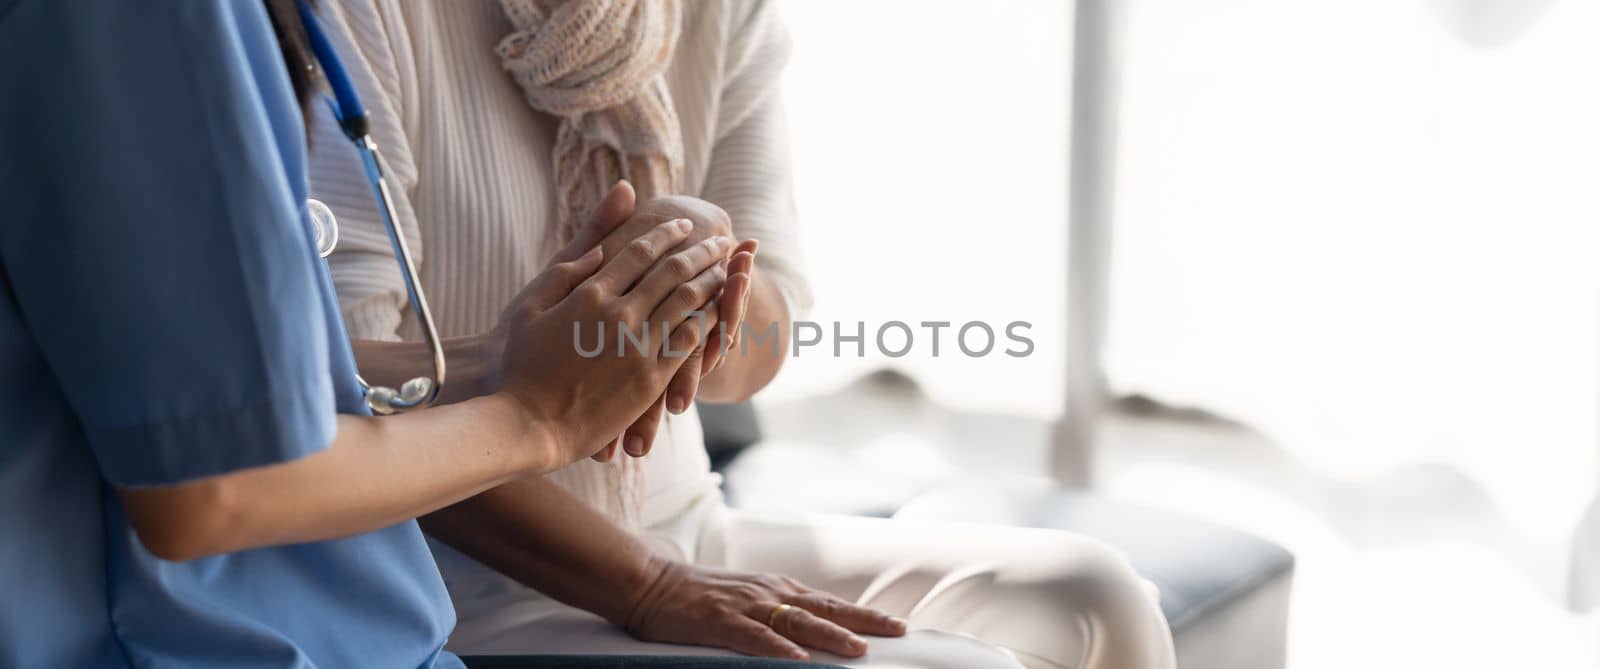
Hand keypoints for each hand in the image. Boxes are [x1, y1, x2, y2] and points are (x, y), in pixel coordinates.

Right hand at [495, 190, 733, 466]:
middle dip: (700, 251)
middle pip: (672, 271)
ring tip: (728, 268)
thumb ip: (566, 272)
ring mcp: (639, 346)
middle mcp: (620, 313)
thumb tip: (601, 248)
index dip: (665, 233)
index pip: (639, 251)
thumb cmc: (519, 365)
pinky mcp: (651, 378)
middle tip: (719, 239)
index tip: (684, 224)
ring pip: (688, 301)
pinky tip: (723, 310)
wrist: (528, 423)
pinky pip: (690, 341)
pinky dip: (711, 319)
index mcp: (590, 292)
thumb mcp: (530, 307)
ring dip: (712, 279)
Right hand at [624, 561, 906, 660]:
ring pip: (796, 622)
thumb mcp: (744, 597)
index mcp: (776, 588)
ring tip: (859, 650)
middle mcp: (768, 593)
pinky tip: (798, 660)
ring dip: (830, 635)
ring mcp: (745, 605)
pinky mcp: (719, 621)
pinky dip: (778, 649)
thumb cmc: (695, 595)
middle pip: (825, 609)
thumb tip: (807, 632)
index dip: (863, 613)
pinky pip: (754, 637)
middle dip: (864, 621)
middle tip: (898, 630)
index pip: (829, 603)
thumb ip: (775, 610)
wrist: (648, 582)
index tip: (895, 624)